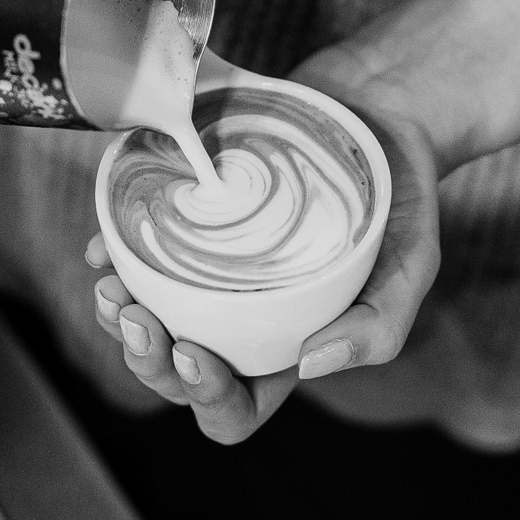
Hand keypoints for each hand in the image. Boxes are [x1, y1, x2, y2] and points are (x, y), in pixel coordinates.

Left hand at [85, 63, 442, 443]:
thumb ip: (380, 324)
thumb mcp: (414, 263)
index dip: (205, 397)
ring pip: (145, 319)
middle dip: (144, 359)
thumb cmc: (399, 197)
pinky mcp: (188, 224)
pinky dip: (112, 255)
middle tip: (136, 316)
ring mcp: (206, 275)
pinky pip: (134, 252)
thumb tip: (311, 365)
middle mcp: (238, 321)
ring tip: (110, 287)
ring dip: (117, 318)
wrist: (378, 110)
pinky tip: (105, 246)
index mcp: (284, 349)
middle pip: (174, 373)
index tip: (192, 351)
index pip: (234, 409)